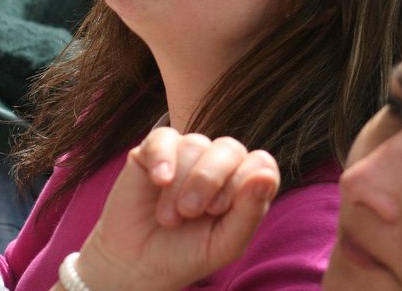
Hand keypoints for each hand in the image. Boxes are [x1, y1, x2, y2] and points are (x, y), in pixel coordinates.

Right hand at [75, 128, 279, 290]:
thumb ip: (250, 211)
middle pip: (229, 148)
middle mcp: (217, 164)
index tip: (219, 212)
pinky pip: (164, 137)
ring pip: (195, 144)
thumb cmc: (186, 254)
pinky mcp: (153, 150)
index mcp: (242, 185)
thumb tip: (266, 175)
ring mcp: (186, 154)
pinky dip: (162, 158)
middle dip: (209, 181)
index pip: (261, 163)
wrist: (135, 264)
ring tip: (168, 217)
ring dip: (180, 184)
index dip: (243, 184)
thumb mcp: (224, 244)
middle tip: (190, 212)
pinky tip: (158, 180)